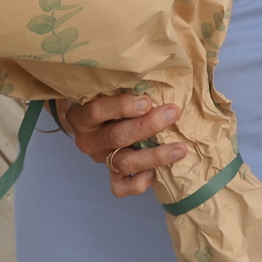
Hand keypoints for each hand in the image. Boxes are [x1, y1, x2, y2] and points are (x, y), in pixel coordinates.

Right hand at [59, 94, 186, 196]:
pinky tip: (155, 173)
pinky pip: (121, 188)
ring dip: (154, 156)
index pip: (98, 110)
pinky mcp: (110, 175)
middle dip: (148, 126)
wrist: (85, 118)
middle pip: (117, 137)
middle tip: (172, 114)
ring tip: (180, 149)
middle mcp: (89, 140)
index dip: (123, 106)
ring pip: (124, 164)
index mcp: (82, 116)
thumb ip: (121, 84)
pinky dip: (139, 183)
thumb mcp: (103, 87)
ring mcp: (100, 159)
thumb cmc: (101, 96)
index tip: (147, 100)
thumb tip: (154, 74)